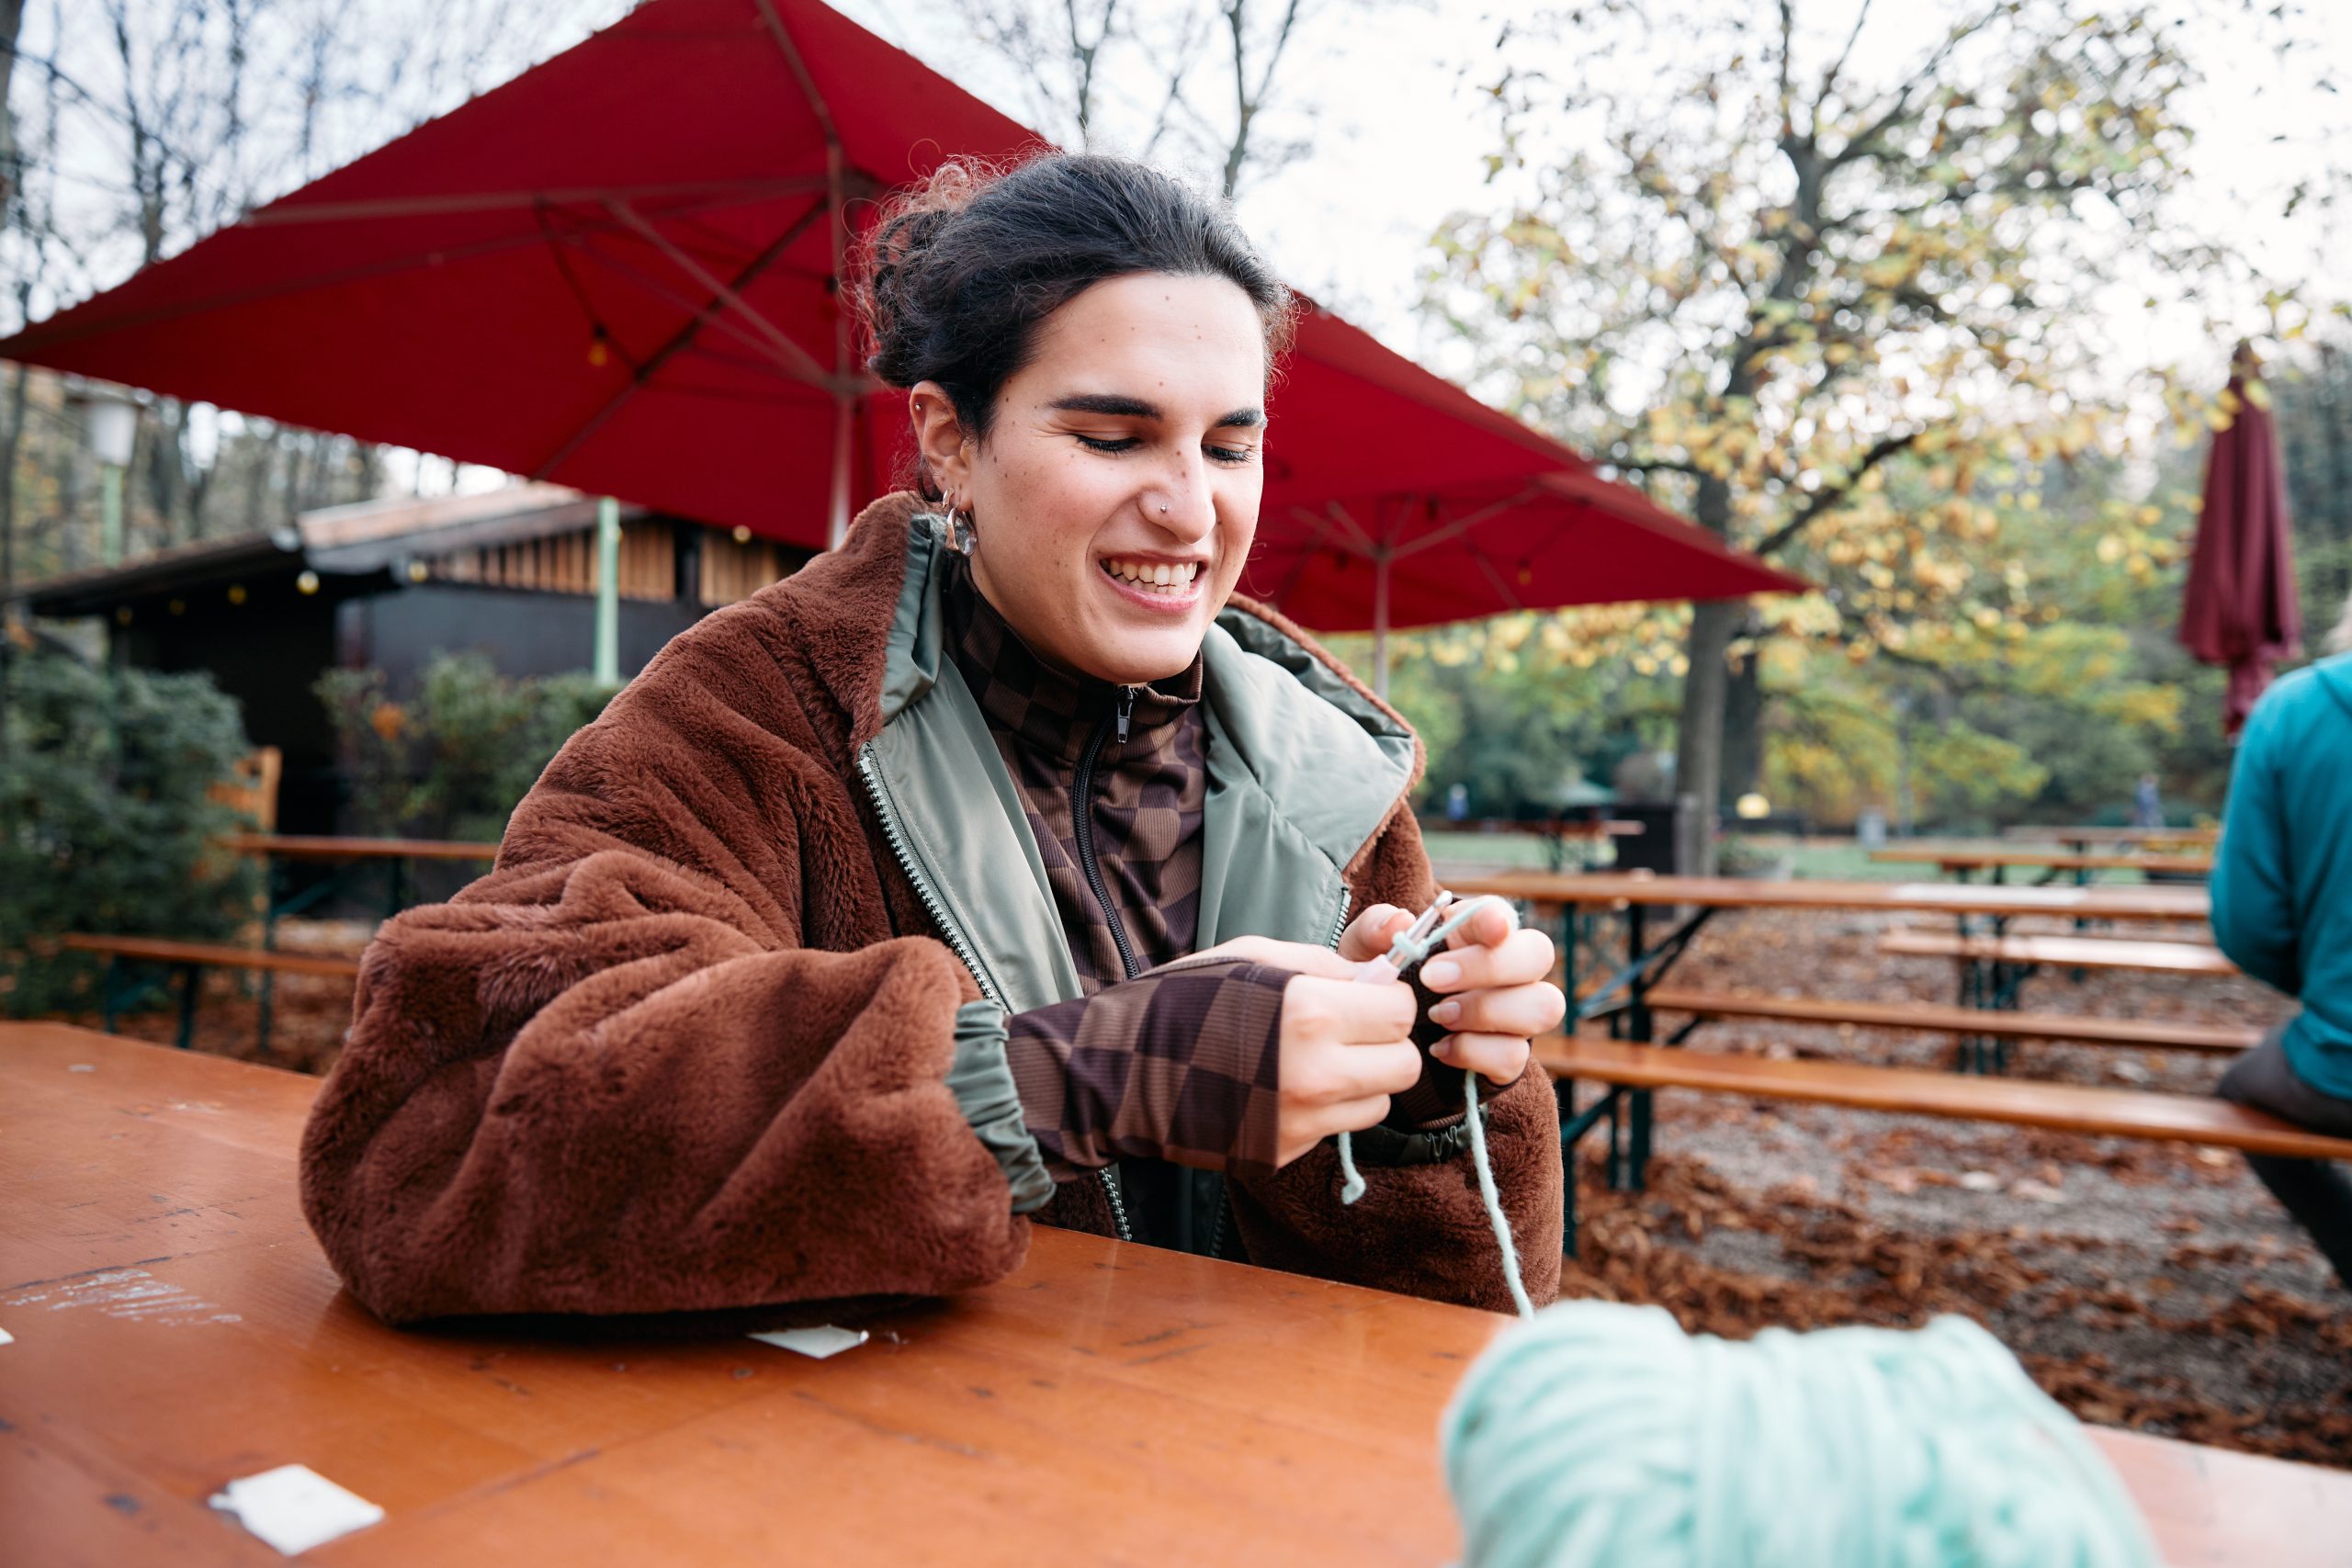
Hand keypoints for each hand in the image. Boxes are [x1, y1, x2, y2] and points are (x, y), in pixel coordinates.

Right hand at [1190, 934, 1421, 1165]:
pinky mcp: (1285, 1153)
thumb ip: (1326, 965)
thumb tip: (1377, 978)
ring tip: (1318, 1061)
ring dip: (1362, 1081)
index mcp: (1312, 1012)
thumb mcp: (1255, 957)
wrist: (1123, 1072)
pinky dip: (1324, 1110)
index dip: (1388, 999)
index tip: (1367, 998)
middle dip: (1385, 1043)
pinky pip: (1335, 1130)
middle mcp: (1317, 1073)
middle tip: (1353, 1031)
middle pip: (1404, 1065)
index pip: (1401, 1011)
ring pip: (1379, 1103)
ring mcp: (1302, 1121)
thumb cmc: (1185, 1001)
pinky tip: (1284, 1088)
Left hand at [1338, 901, 1562, 1088]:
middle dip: (1491, 966)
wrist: (1381, 1043)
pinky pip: (1515, 1056)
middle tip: (1433, 979)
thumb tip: (1399, 921)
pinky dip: (1475, 1052)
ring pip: (1543, 1006)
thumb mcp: (1364, 954)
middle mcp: (1508, 970)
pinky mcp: (1508, 1056)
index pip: (1502, 914)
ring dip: (1488, 1010)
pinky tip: (1440, 1048)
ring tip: (1438, 1016)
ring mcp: (1515, 1015)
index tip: (1488, 927)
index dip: (1498, 918)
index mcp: (1474, 933)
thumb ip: (1375, 930)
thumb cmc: (1383, 985)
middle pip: (1539, 954)